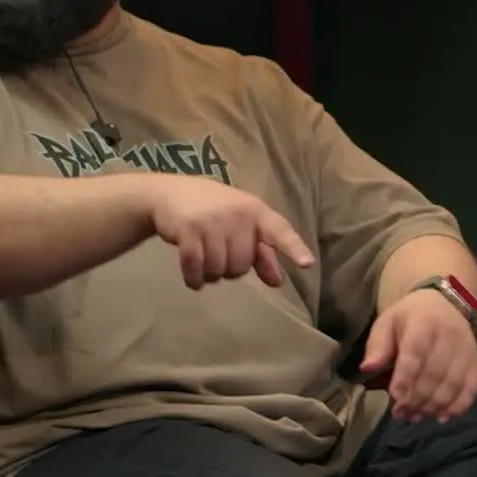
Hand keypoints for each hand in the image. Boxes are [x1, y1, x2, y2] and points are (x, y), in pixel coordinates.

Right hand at [146, 176, 315, 289]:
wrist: (169, 193)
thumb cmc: (213, 210)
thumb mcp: (240, 225)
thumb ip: (261, 253)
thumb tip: (278, 282)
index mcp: (255, 210)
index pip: (279, 230)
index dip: (293, 248)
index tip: (307, 264)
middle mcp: (237, 214)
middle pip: (242, 264)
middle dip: (231, 268)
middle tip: (219, 253)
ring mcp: (211, 221)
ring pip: (219, 270)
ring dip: (211, 274)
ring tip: (204, 259)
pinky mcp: (188, 230)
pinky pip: (196, 269)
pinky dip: (194, 279)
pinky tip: (193, 279)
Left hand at [359, 288, 476, 421]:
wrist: (446, 304)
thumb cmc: (410, 317)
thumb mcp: (387, 323)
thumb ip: (377, 346)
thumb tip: (367, 368)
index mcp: (423, 323)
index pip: (415, 353)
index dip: (406, 378)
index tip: (395, 398)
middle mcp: (448, 336)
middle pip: (434, 373)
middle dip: (416, 399)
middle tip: (401, 414)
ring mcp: (465, 350)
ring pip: (452, 384)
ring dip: (433, 406)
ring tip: (416, 417)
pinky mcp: (476, 362)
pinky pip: (471, 388)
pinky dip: (458, 406)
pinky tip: (442, 417)